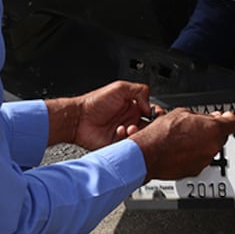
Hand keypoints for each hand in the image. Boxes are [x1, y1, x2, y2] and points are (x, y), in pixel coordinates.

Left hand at [46, 81, 160, 149]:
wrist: (78, 118)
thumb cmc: (94, 102)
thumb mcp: (119, 88)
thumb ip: (139, 91)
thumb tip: (150, 105)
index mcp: (132, 106)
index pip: (151, 112)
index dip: (156, 114)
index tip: (156, 114)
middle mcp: (129, 120)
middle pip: (149, 126)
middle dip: (150, 125)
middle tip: (147, 123)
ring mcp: (124, 133)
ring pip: (141, 137)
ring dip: (138, 132)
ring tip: (129, 127)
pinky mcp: (118, 144)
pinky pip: (129, 145)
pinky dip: (127, 138)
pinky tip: (119, 131)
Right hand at [129, 107, 234, 180]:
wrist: (148, 154)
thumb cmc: (161, 134)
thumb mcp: (181, 112)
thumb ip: (199, 115)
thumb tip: (204, 117)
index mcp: (213, 129)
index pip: (232, 122)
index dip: (228, 118)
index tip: (224, 116)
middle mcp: (212, 146)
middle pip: (220, 136)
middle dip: (211, 131)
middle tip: (197, 126)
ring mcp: (204, 160)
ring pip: (209, 148)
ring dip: (201, 143)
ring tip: (184, 138)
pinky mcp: (195, 170)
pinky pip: (199, 159)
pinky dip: (193, 155)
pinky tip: (180, 149)